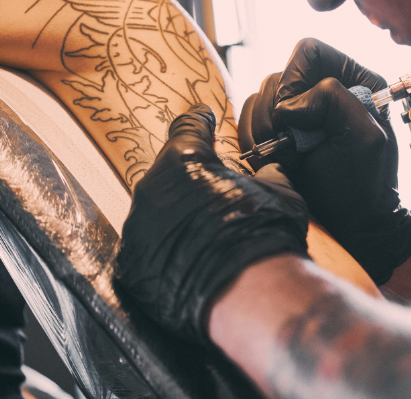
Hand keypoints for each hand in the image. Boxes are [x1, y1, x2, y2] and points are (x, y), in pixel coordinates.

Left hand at [117, 104, 308, 346]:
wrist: (248, 291)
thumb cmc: (265, 232)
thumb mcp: (280, 190)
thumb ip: (266, 173)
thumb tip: (269, 169)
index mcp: (186, 160)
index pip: (187, 127)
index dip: (199, 122)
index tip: (202, 118)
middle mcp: (152, 188)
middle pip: (168, 175)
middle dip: (190, 182)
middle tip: (215, 197)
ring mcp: (137, 228)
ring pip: (155, 213)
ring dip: (176, 219)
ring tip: (205, 237)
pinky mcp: (130, 265)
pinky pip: (146, 250)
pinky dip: (165, 253)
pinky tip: (190, 262)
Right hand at [238, 38, 410, 284]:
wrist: (351, 227)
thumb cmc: (363, 185)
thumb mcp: (365, 137)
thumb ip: (334, 99)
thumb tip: (290, 104)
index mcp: (354, 81)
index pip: (309, 52)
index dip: (295, 79)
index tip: (297, 118)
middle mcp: (323, 91)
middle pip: (278, 76)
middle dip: (277, 113)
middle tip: (290, 145)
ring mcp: (300, 113)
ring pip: (259, 98)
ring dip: (264, 130)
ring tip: (285, 157)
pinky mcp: (279, 133)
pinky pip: (248, 120)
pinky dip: (254, 140)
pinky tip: (276, 160)